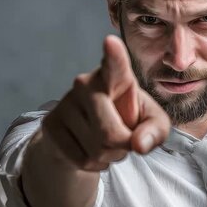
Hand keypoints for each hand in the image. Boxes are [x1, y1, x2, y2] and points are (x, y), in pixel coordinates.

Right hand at [40, 35, 170, 170]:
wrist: (89, 133)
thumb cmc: (127, 119)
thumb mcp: (152, 123)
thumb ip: (156, 131)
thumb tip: (139, 145)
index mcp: (115, 76)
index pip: (115, 65)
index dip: (114, 55)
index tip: (110, 42)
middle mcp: (86, 83)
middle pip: (110, 133)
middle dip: (123, 146)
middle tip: (123, 138)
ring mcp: (65, 103)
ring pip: (96, 149)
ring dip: (110, 156)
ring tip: (107, 142)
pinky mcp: (50, 124)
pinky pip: (82, 160)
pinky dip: (95, 164)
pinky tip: (91, 149)